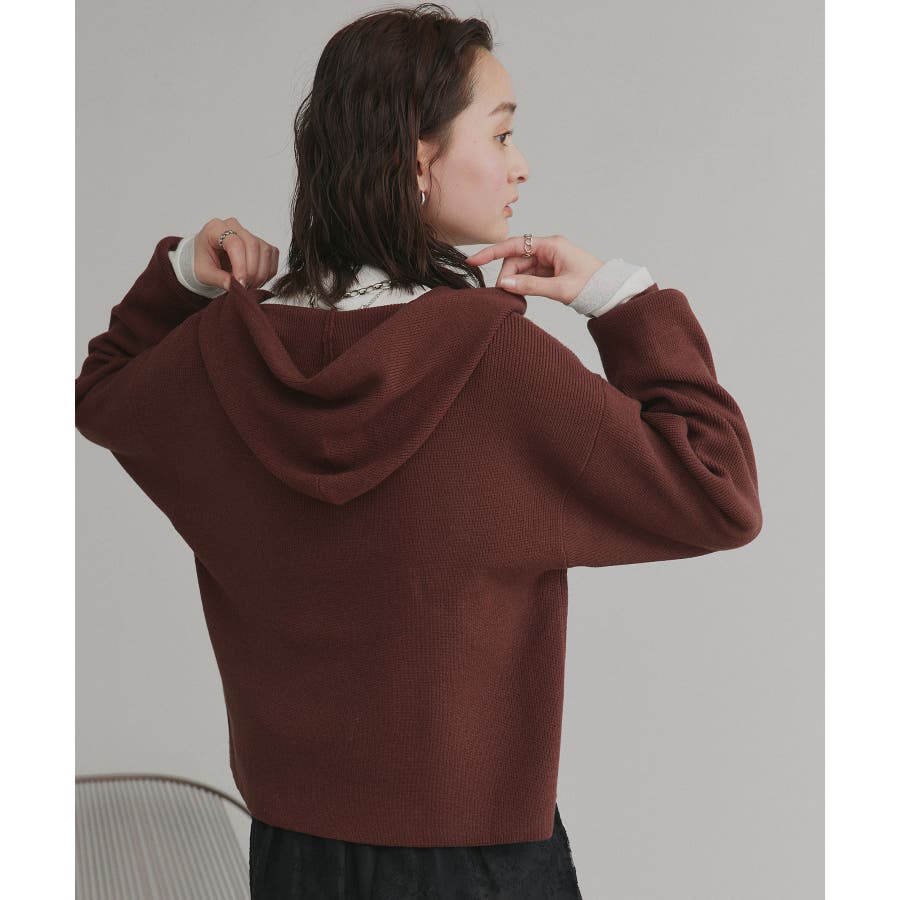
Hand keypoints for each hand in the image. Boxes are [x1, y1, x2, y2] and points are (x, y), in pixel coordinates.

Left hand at [194, 217, 279, 291]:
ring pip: (265, 251)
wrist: (208, 258)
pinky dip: (268, 272)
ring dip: (261, 273)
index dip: (240, 264)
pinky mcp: (261, 243)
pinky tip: (255, 280)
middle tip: (244, 287)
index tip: (240, 283)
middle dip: (252, 271)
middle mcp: (234, 227)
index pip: (234, 243)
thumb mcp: (203, 272)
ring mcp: (250, 233)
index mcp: (216, 229)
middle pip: (253, 245)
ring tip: (249, 285)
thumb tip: (233, 287)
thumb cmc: (203, 261)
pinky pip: (272, 256)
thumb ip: (217, 278)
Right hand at [464, 234, 604, 305]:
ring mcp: (549, 259)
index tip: (474, 261)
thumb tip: (504, 283)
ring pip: (520, 268)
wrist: (610, 293)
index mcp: (552, 245)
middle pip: (515, 258)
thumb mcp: (559, 289)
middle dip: (506, 274)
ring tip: (515, 296)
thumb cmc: (592, 287)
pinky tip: (521, 294)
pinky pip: (529, 275)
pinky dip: (522, 284)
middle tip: (504, 293)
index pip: (514, 245)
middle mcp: (548, 249)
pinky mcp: (550, 270)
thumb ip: (530, 286)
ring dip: (514, 281)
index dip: (491, 252)